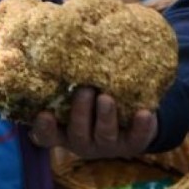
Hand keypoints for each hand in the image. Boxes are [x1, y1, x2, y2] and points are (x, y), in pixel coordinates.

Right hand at [30, 87, 157, 159]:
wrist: (131, 120)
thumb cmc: (94, 99)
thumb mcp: (79, 93)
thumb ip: (70, 80)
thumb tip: (68, 43)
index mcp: (65, 131)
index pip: (48, 135)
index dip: (44, 128)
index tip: (44, 114)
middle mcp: (84, 141)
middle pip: (78, 133)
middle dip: (81, 112)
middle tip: (85, 90)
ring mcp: (108, 145)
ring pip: (105, 135)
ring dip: (105, 117)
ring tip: (106, 98)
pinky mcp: (133, 144)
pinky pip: (138, 138)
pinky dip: (141, 127)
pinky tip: (144, 113)